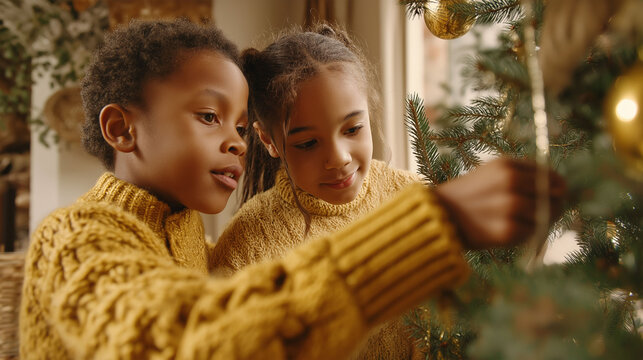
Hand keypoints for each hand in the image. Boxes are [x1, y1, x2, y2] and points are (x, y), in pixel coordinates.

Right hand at [433, 158, 565, 249]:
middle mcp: (509, 183)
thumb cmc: (471, 193)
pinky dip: (526, 235)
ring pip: (544, 217)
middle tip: (545, 213)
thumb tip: (561, 187)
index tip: (555, 195)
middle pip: (553, 198)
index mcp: (507, 165)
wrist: (440, 214)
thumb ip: (525, 174)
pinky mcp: (506, 231)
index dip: (558, 188)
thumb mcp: (493, 171)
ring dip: (541, 222)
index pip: (551, 177)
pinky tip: (511, 231)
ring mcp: (508, 207)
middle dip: (554, 207)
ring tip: (523, 221)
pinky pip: (531, 233)